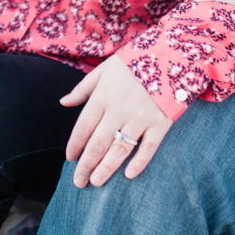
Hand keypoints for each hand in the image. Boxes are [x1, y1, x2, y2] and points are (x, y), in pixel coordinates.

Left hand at [62, 56, 172, 187]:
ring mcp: (141, 117)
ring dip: (107, 168)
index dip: (75, 145)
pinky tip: (129, 175)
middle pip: (98, 143)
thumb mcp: (104, 69)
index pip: (83, 127)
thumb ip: (83, 88)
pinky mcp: (161, 122)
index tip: (70, 158)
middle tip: (78, 182)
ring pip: (120, 149)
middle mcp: (119, 109)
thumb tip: (64, 103)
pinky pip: (149, 147)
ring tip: (96, 182)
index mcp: (103, 96)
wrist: (170, 53)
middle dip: (86, 164)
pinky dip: (139, 162)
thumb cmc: (133, 61)